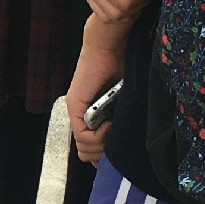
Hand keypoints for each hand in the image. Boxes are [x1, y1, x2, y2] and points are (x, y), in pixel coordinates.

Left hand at [66, 17, 132, 165]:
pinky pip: (83, 137)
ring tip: (115, 131)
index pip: (92, 152)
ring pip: (84, 150)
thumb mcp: (127, 103)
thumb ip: (123, 121)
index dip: (106, 157)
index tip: (122, 151)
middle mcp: (82, 117)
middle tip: (119, 143)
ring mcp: (76, 112)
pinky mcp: (75, 106)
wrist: (112, 46)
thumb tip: (129, 148)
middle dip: (105, 155)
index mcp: (94, 117)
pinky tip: (109, 125)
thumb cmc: (125, 68)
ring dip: (103, 146)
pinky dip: (99, 137)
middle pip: (87, 155)